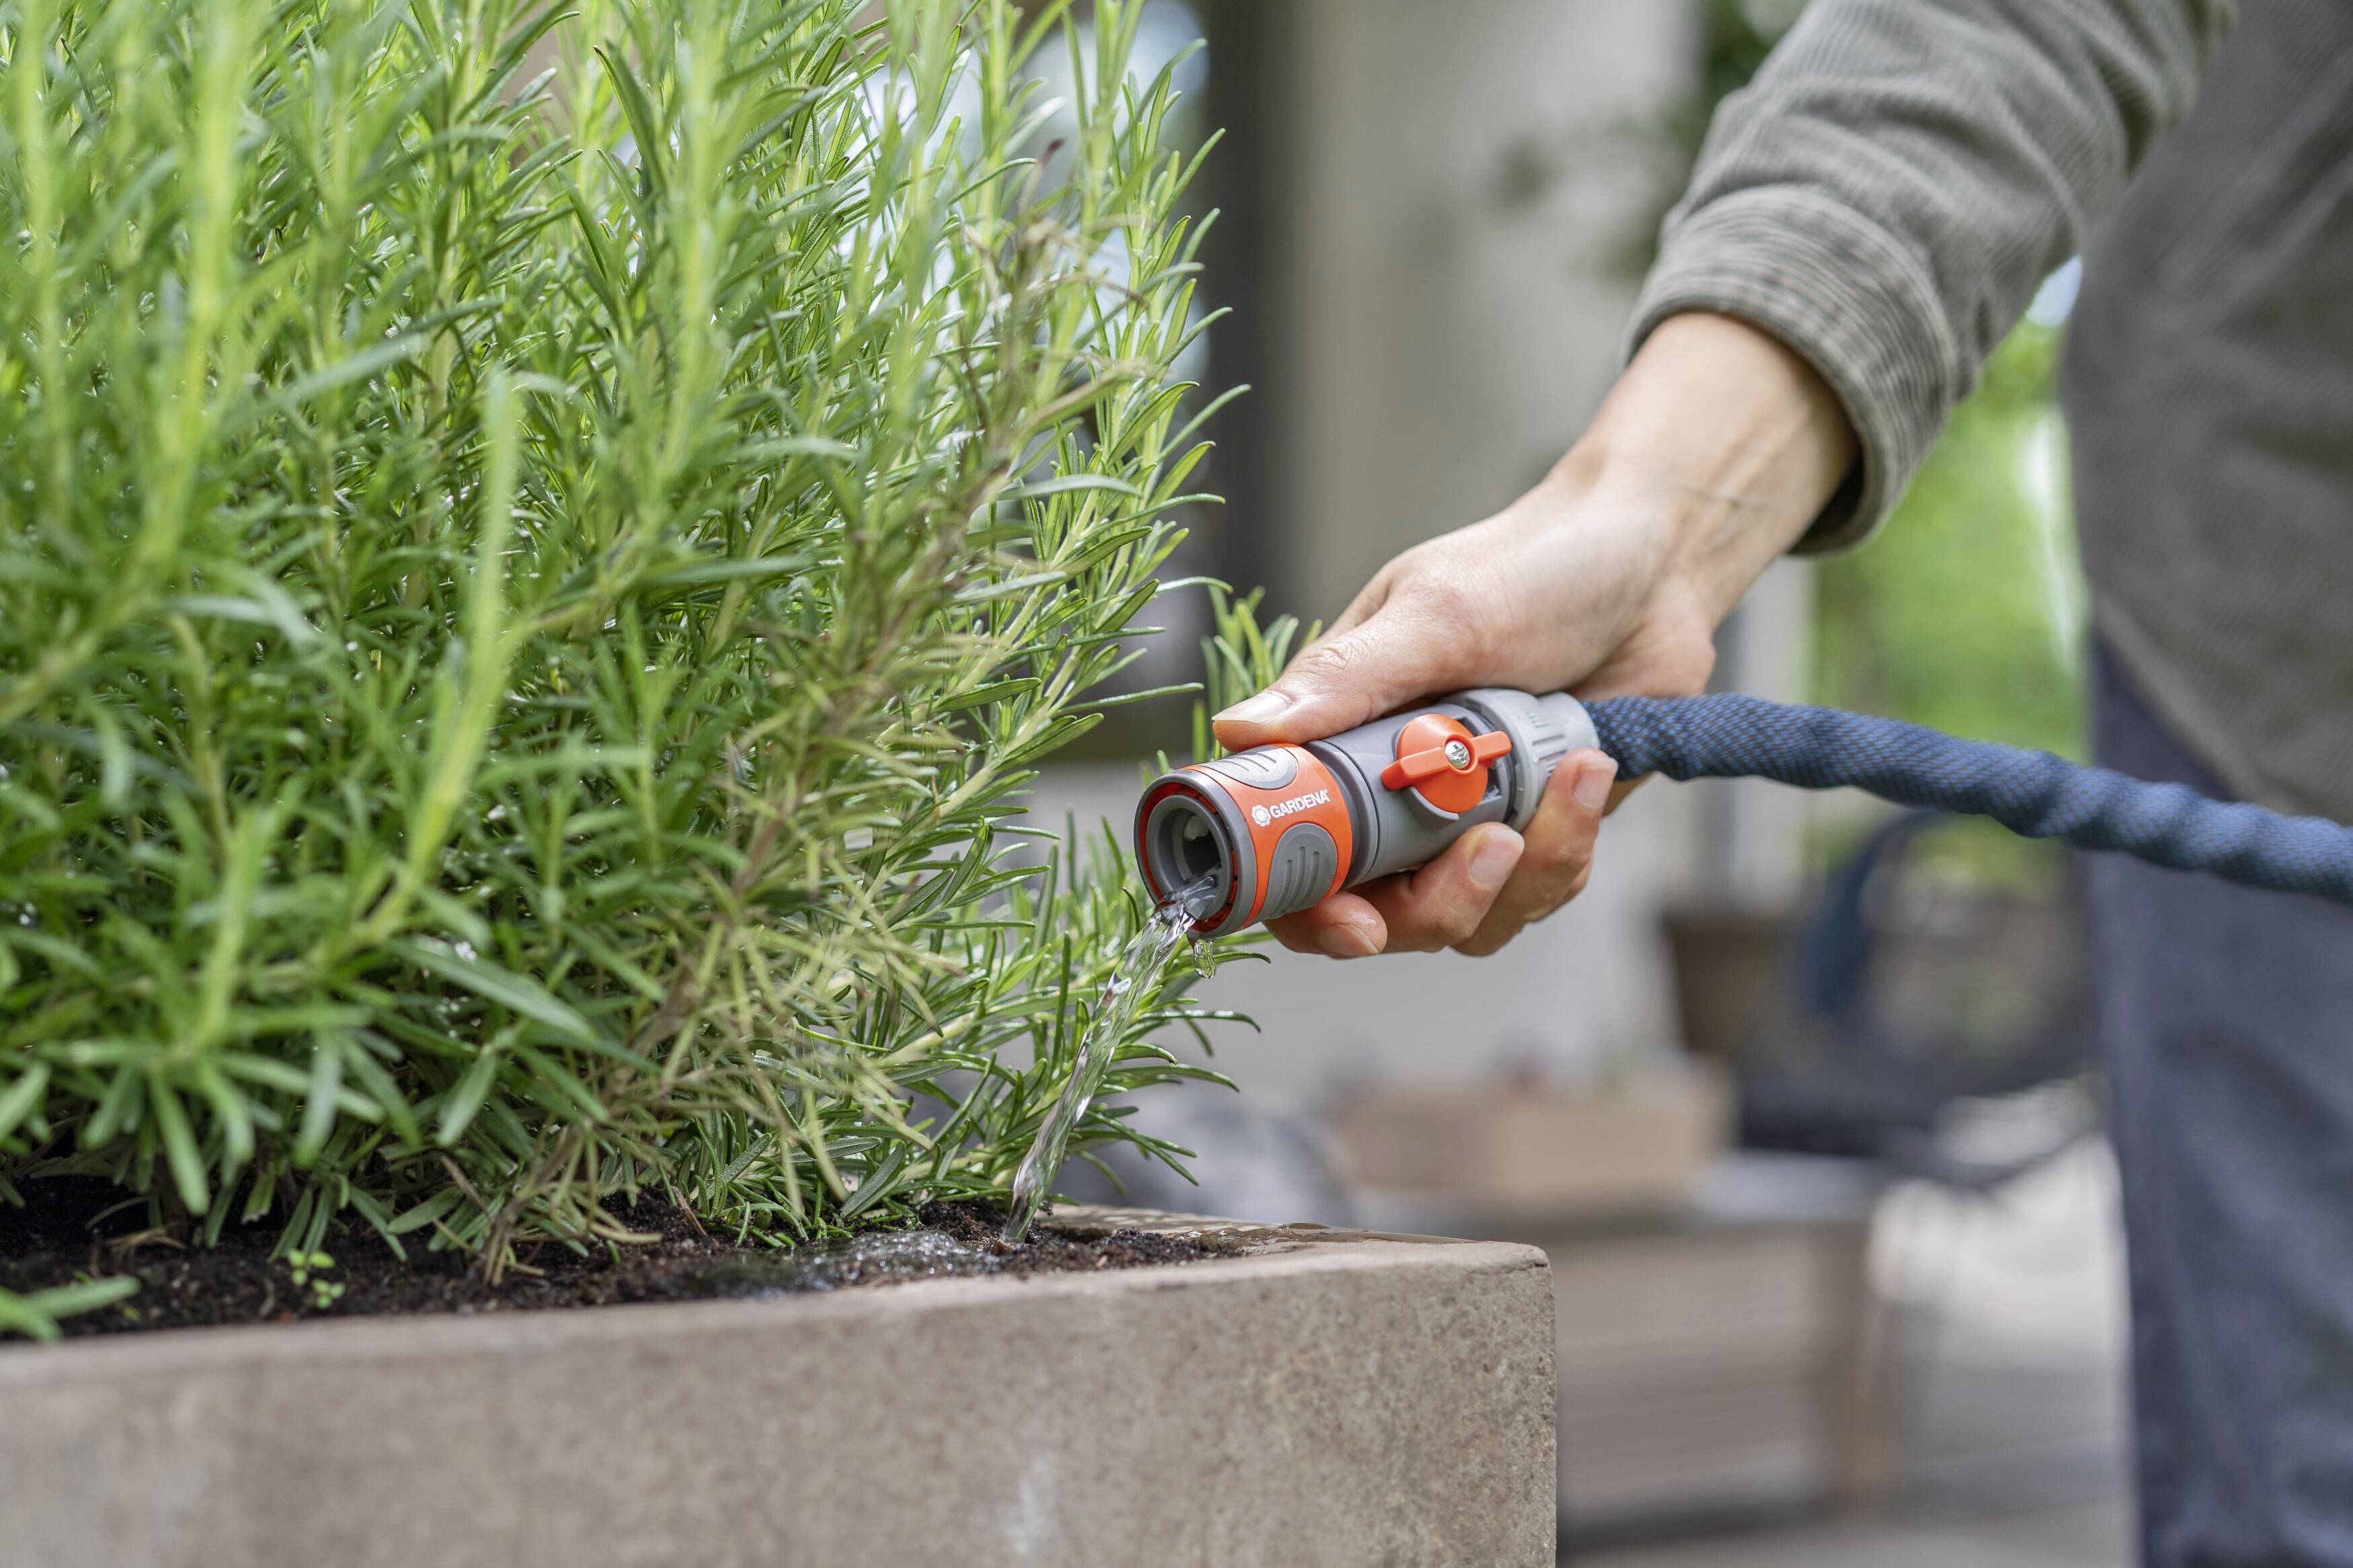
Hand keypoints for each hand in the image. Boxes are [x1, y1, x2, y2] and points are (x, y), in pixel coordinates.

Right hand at [1212, 312, 1855, 957]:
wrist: (1653, 566)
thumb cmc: (1533, 566)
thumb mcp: (1436, 615)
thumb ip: (1344, 682)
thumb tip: (1236, 733)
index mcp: (1337, 736)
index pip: (1283, 849)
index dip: (1301, 904)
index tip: (1352, 917)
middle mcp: (1389, 792)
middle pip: (1374, 911)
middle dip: (1432, 906)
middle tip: (1487, 852)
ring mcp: (1462, 819)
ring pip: (1463, 919)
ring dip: (1519, 873)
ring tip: (1568, 779)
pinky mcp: (1535, 831)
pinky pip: (1537, 890)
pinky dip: (1569, 845)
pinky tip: (1591, 771)